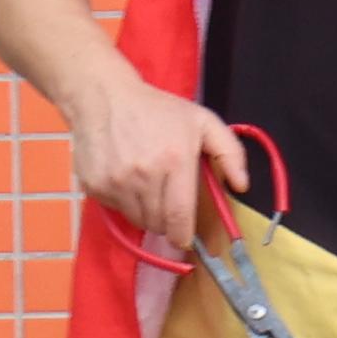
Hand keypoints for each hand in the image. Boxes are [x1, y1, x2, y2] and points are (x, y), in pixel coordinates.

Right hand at [61, 79, 246, 250]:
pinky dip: (124, 202)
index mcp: (175, 161)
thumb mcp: (203, 121)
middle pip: (158, 223)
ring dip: (146, 212)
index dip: (183, 236)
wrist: (104, 97)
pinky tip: (125, 178)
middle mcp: (144, 176)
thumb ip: (230, 153)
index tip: (184, 240)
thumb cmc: (157, 110)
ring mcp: (116, 183)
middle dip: (167, 221)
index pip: (179, 217)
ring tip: (147, 187)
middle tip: (167, 201)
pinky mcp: (95, 187)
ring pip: (137, 220)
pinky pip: (116, 209)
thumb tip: (241, 186)